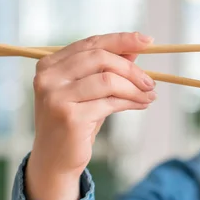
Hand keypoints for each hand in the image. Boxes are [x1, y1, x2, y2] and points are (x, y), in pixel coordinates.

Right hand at [26, 32, 156, 199]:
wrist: (56, 159)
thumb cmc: (77, 119)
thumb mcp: (92, 89)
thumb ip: (108, 67)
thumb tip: (135, 47)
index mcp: (50, 64)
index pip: (91, 43)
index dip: (122, 40)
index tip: (148, 40)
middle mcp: (48, 77)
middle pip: (101, 58)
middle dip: (132, 68)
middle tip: (150, 82)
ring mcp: (56, 97)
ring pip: (108, 80)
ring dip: (135, 88)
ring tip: (149, 95)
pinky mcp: (69, 116)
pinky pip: (110, 102)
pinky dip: (131, 101)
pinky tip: (141, 104)